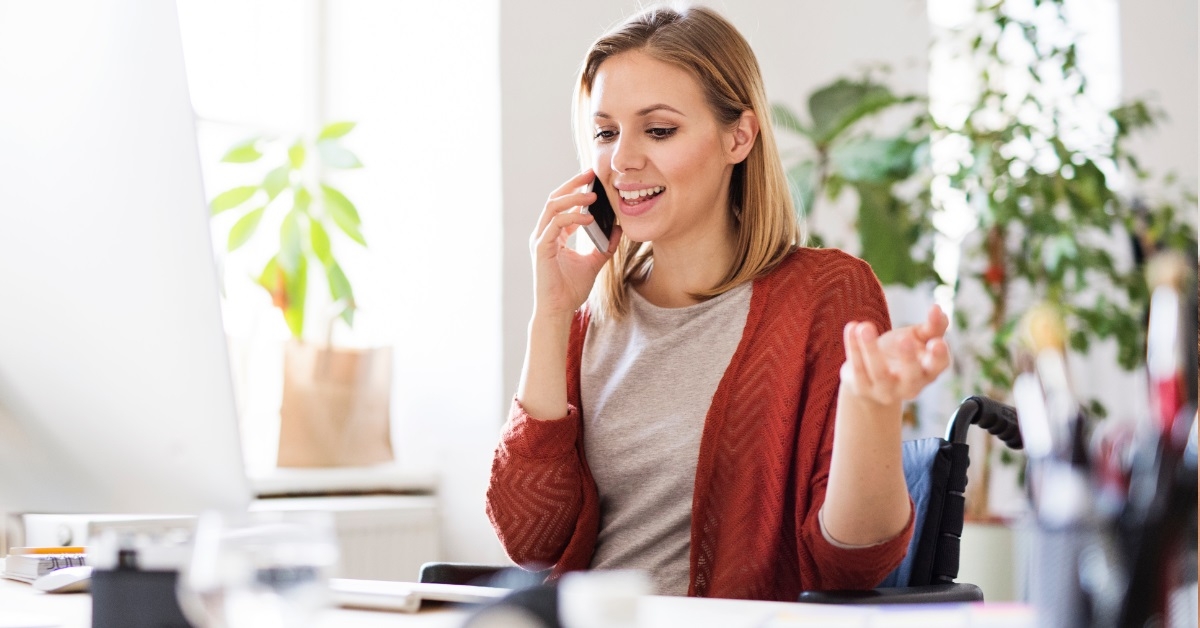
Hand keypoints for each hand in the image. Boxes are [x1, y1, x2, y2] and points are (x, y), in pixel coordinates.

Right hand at [529, 170, 621, 317]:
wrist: (558, 311)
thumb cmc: (570, 290)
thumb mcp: (594, 263)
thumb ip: (605, 246)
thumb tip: (619, 229)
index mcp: (553, 235)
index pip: (562, 205)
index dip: (577, 190)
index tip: (594, 180)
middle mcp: (544, 234)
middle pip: (554, 199)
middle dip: (572, 184)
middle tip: (591, 174)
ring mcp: (540, 240)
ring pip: (552, 207)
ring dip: (573, 197)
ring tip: (593, 194)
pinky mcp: (541, 248)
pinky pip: (555, 224)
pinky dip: (571, 217)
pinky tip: (589, 217)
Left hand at [839, 305, 950, 406]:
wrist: (871, 377)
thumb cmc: (900, 353)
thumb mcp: (918, 339)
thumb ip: (931, 326)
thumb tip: (938, 309)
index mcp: (928, 371)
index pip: (939, 366)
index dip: (939, 356)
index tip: (937, 342)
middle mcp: (909, 385)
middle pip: (911, 375)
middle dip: (908, 358)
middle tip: (904, 338)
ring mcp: (885, 390)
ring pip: (879, 372)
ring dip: (871, 348)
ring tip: (865, 327)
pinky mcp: (862, 388)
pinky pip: (857, 367)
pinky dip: (854, 347)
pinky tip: (852, 327)